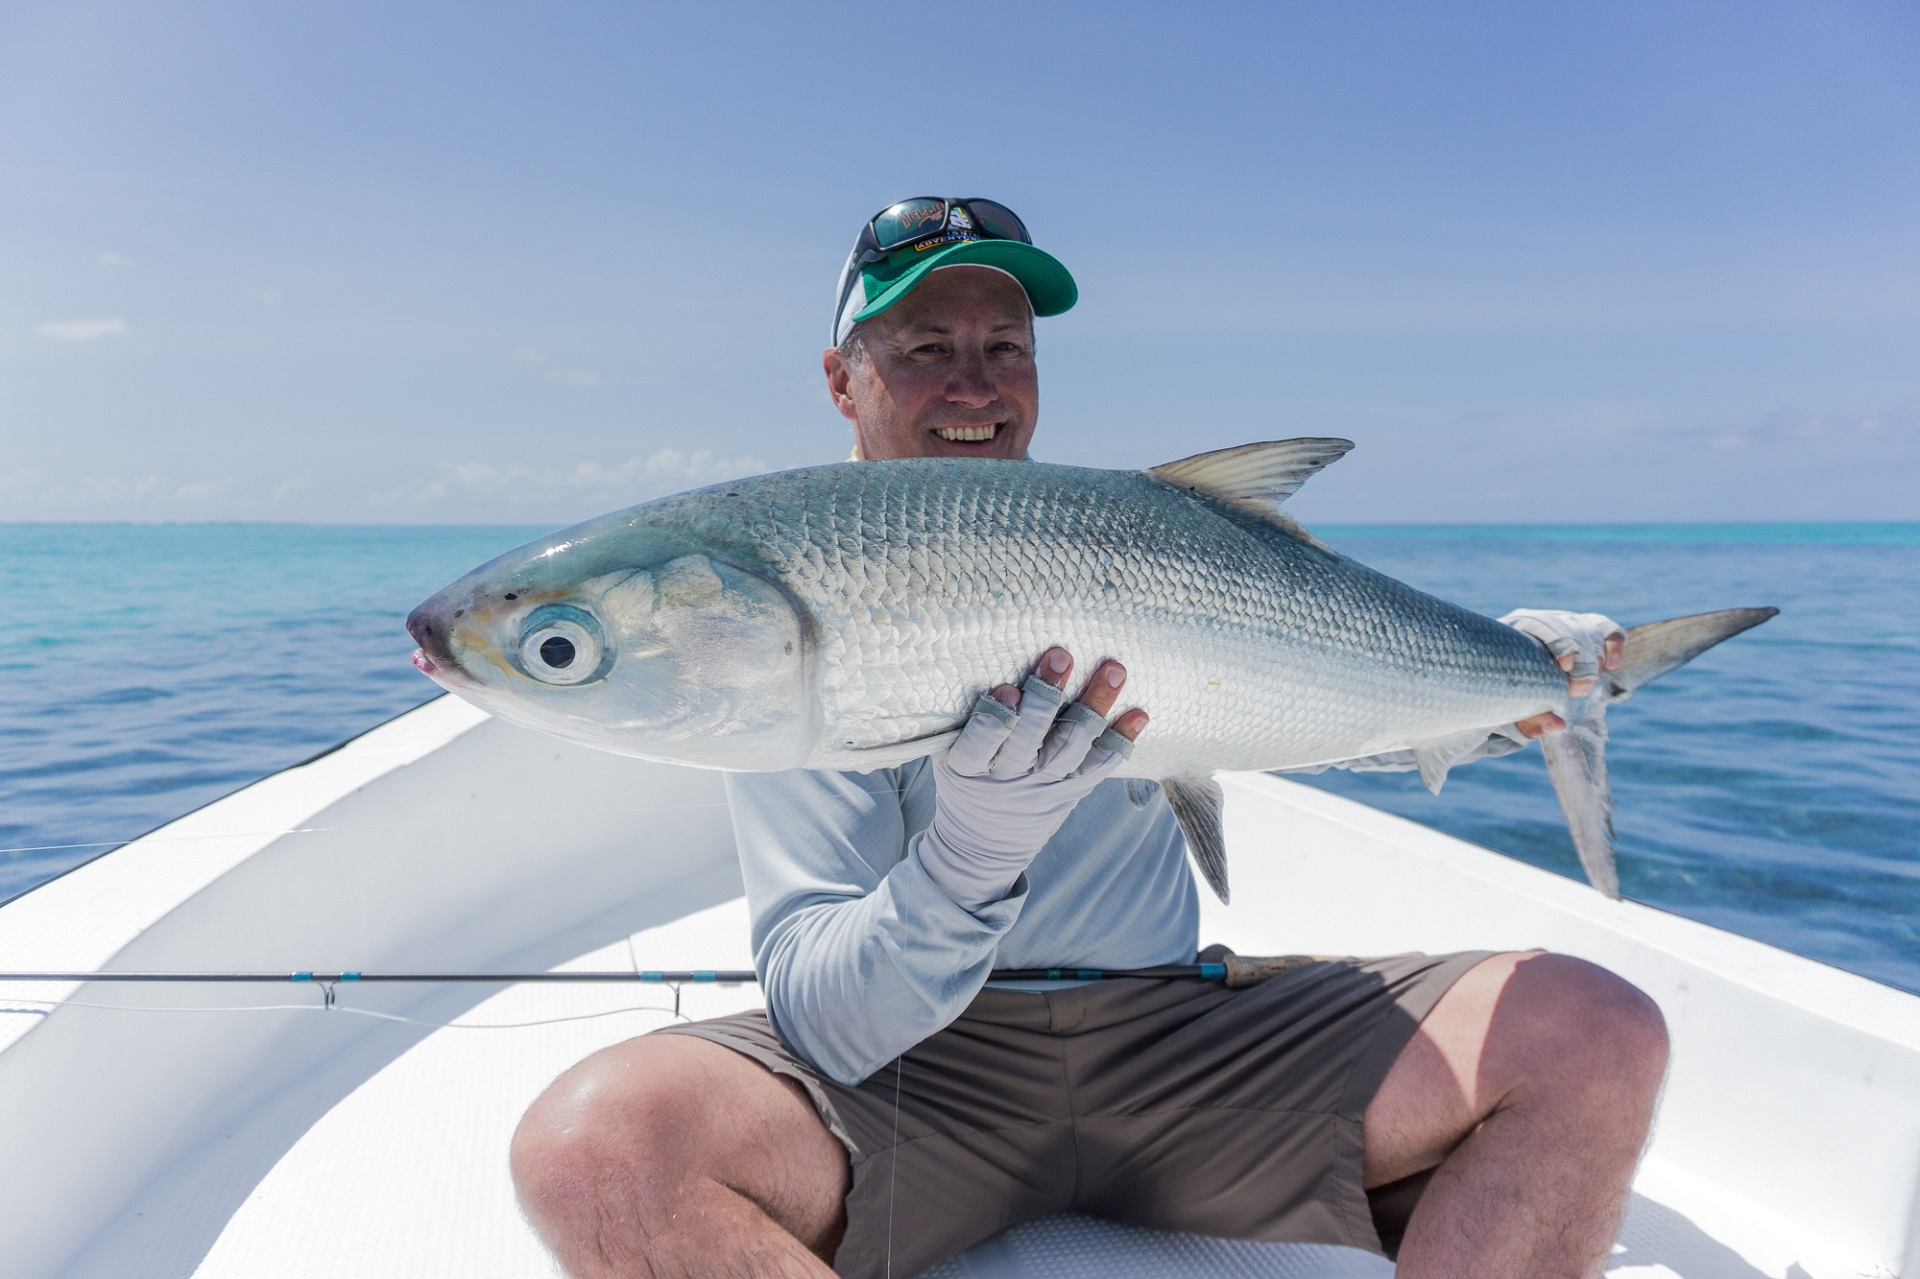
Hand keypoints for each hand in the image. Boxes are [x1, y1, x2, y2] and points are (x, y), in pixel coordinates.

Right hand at [918, 647, 1146, 909]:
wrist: (982, 845)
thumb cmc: (964, 783)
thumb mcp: (947, 758)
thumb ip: (961, 722)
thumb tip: (971, 659)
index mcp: (969, 768)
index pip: (979, 743)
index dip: (993, 720)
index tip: (1005, 692)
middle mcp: (1009, 777)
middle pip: (1029, 738)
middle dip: (1046, 696)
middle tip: (1060, 657)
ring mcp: (1045, 784)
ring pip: (1070, 745)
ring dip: (1093, 705)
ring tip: (1112, 670)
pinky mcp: (1072, 789)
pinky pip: (1099, 765)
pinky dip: (1120, 739)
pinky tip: (1139, 714)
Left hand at [1501, 609, 1625, 737]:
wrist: (1514, 689)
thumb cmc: (1511, 698)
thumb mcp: (1515, 709)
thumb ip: (1532, 719)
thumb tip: (1558, 725)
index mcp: (1516, 632)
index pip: (1543, 625)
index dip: (1559, 643)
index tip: (1565, 668)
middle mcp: (1542, 622)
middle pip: (1570, 628)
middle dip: (1580, 660)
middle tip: (1579, 690)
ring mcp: (1565, 624)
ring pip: (1590, 630)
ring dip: (1593, 660)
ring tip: (1584, 687)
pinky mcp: (1585, 630)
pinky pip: (1608, 629)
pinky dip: (1614, 644)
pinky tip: (1611, 666)